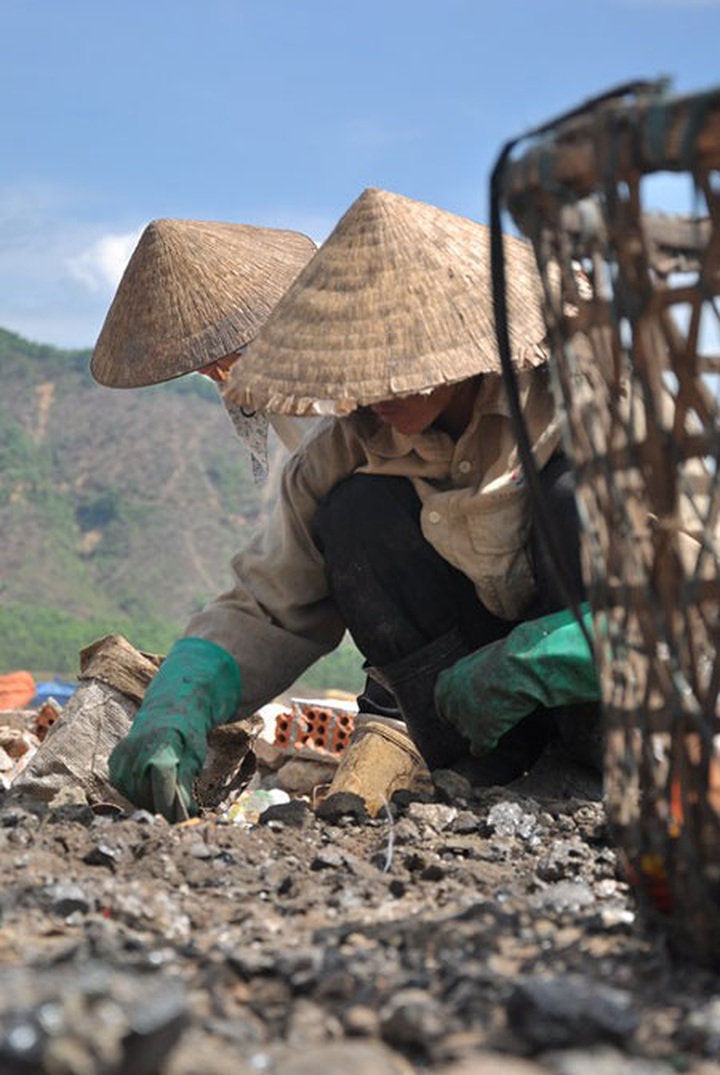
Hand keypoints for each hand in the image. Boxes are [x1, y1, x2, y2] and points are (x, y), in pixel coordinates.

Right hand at [107, 636, 241, 821]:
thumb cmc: (187, 735)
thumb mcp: (195, 758)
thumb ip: (185, 786)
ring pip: (133, 796)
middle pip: (146, 797)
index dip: (171, 810)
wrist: (168, 711)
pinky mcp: (113, 763)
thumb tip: (181, 815)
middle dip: (163, 807)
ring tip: (166, 791)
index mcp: (159, 749)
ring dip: (150, 801)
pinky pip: (124, 789)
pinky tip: (150, 782)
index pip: (161, 791)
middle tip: (179, 808)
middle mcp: (135, 753)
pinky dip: (138, 792)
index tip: (182, 821)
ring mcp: (121, 758)